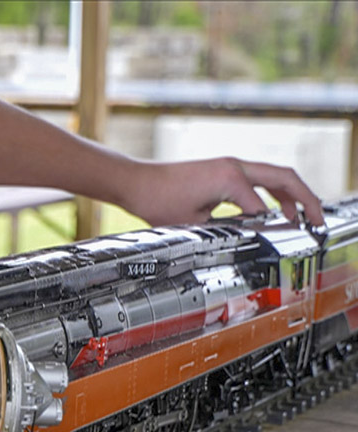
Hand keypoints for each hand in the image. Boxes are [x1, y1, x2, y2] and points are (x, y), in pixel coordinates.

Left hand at [125, 157, 324, 227]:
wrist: (137, 183)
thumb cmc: (158, 201)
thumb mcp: (194, 224)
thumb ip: (226, 228)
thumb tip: (249, 236)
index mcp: (230, 178)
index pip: (263, 205)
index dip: (272, 226)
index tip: (282, 241)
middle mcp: (234, 166)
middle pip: (285, 178)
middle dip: (306, 199)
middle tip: (318, 221)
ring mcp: (230, 165)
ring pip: (274, 176)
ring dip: (293, 194)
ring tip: (304, 217)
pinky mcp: (223, 170)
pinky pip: (258, 178)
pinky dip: (273, 192)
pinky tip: (276, 210)